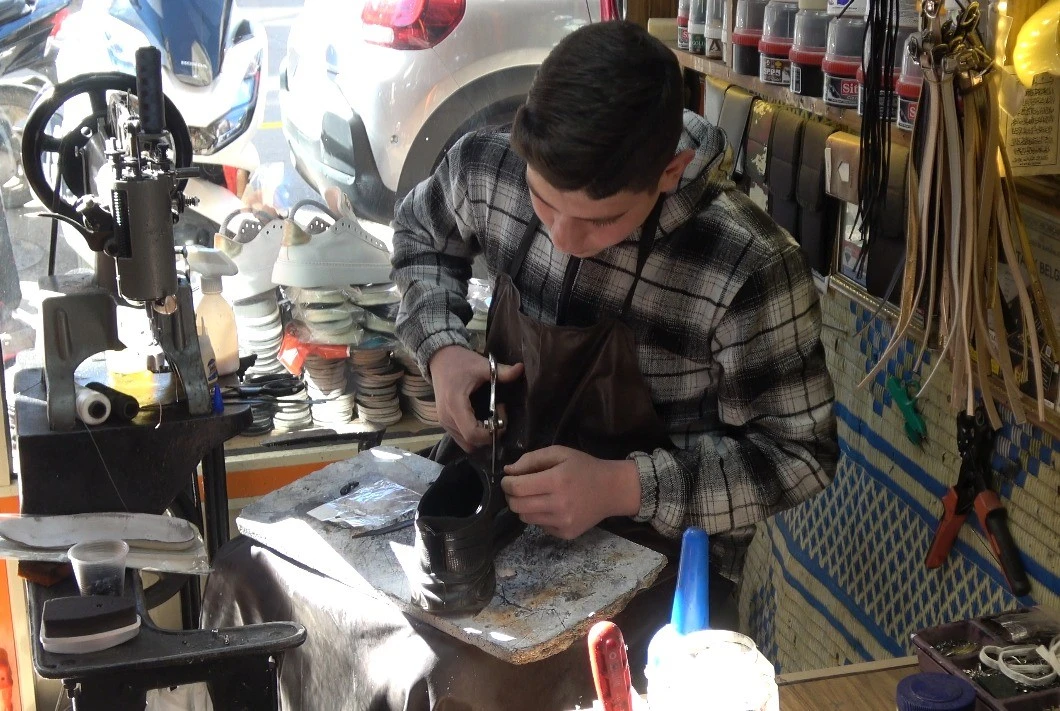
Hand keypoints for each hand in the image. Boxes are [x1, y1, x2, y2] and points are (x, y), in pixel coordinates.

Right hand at [428, 345, 523, 451]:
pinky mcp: (445, 423)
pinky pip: (461, 438)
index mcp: (455, 405)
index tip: (501, 417)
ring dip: (481, 436)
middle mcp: (447, 418)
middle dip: (489, 435)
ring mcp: (444, 423)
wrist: (440, 359)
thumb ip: (502, 371)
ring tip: (490, 416)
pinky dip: (473, 435)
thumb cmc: (460, 362)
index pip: (472, 434)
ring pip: (466, 443)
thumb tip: (521, 369)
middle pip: (471, 442)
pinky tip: (481, 419)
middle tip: (498, 415)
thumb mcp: (482, 365)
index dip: (490, 433)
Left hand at [501, 446, 640, 539]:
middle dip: (511, 496)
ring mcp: (562, 522)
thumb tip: (509, 472)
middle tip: (518, 488)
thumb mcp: (559, 453)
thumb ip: (531, 459)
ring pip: (525, 518)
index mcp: (556, 481)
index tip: (509, 479)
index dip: (507, 483)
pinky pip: (540, 526)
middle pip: (516, 506)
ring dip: (524, 506)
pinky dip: (539, 516)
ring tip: (536, 496)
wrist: (612, 490)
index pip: (516, 488)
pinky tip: (551, 506)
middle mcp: (558, 505)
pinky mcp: (566, 534)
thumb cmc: (584, 468)